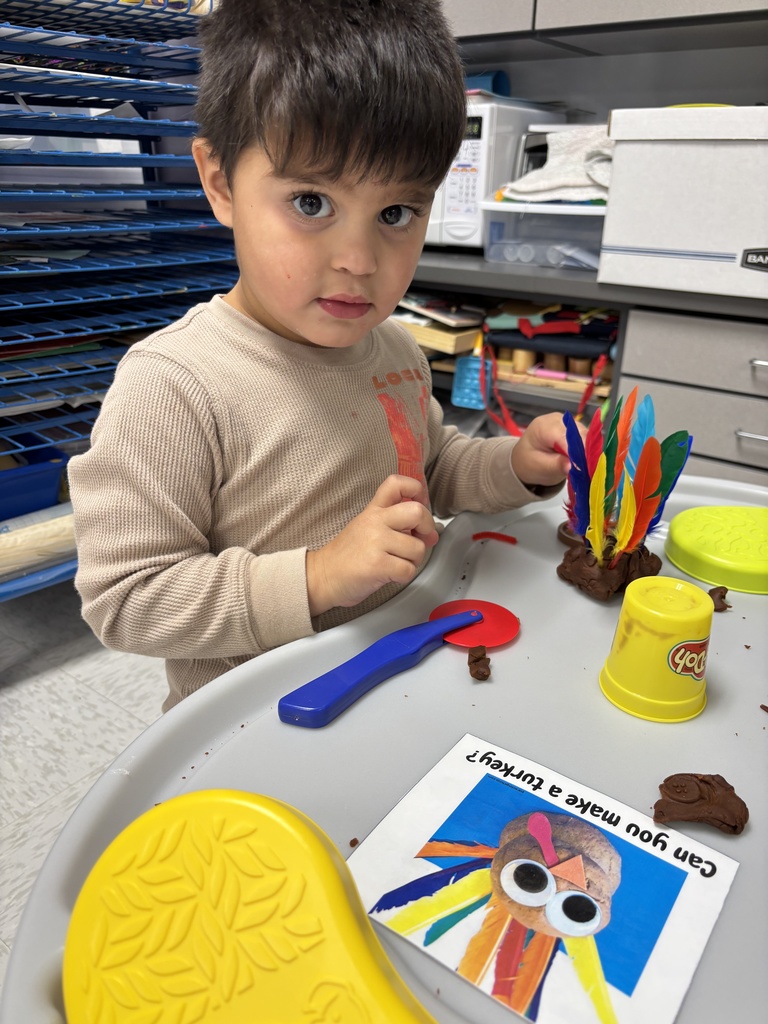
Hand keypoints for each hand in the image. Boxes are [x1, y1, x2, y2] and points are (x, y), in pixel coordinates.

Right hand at [306, 475, 438, 614]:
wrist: (322, 576)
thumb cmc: (348, 555)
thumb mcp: (366, 526)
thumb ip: (394, 522)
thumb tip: (430, 531)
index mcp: (374, 510)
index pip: (396, 483)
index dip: (416, 489)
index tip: (419, 503)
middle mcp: (375, 522)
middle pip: (417, 512)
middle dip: (427, 528)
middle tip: (420, 539)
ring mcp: (376, 542)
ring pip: (417, 548)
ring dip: (413, 560)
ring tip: (397, 563)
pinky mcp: (377, 565)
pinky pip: (408, 570)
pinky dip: (404, 577)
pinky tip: (390, 575)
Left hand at [510, 411, 585, 488]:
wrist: (525, 459)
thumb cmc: (529, 463)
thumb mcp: (539, 467)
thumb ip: (556, 465)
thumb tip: (573, 466)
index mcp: (543, 427)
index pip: (564, 436)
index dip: (577, 450)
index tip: (586, 466)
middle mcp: (556, 419)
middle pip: (578, 432)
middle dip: (585, 450)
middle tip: (589, 469)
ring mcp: (566, 422)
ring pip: (584, 434)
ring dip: (588, 450)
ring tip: (588, 466)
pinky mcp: (573, 427)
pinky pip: (585, 436)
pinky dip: (586, 448)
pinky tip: (586, 460)